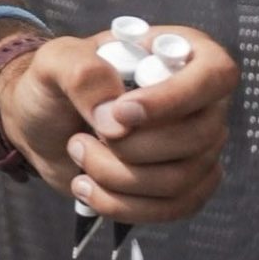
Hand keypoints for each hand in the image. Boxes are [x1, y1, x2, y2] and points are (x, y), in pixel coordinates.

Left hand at [0, 26, 236, 224]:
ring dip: (117, 177)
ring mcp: (196, 147)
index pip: (215, 74)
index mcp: (178, 51)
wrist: (43, 126)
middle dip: (130, 147)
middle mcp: (199, 100)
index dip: (173, 99)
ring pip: (180, 179)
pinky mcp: (184, 186)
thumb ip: (81, 73)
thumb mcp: (54, 61)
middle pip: (197, 138)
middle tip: (81, 136)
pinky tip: (89, 189)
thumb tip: (116, 120)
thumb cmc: (55, 82)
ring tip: (77, 154)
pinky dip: (124, 205)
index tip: (120, 113)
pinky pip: (173, 208)